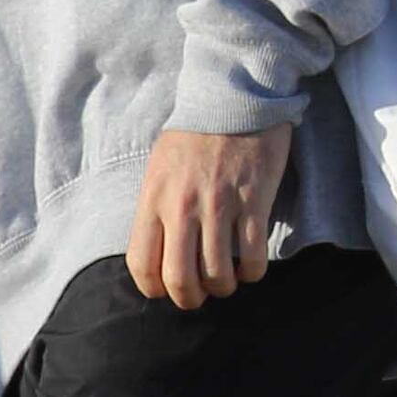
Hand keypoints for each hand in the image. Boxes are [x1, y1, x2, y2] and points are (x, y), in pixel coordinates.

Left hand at [129, 123, 294, 308]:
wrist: (233, 97)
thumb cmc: (194, 134)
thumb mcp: (159, 168)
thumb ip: (156, 208)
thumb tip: (159, 251)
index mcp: (153, 199)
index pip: (142, 264)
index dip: (155, 289)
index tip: (168, 290)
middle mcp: (182, 207)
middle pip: (180, 280)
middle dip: (191, 299)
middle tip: (202, 296)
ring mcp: (219, 205)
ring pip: (218, 275)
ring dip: (224, 287)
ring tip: (228, 280)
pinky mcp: (253, 201)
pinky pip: (252, 258)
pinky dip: (252, 273)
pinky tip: (251, 267)